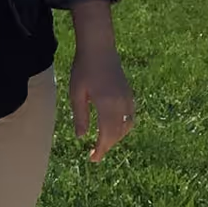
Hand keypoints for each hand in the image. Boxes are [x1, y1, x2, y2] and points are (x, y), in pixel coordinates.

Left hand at [68, 41, 134, 160]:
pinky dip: (123, 127)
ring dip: (116, 137)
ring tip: (102, 142)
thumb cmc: (84, 69)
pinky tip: (113, 128)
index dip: (101, 149)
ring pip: (127, 127)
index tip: (93, 158)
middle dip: (107, 146)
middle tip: (95, 154)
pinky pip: (131, 117)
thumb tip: (81, 137)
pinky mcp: (130, 94)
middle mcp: (122, 104)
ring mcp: (128, 98)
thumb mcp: (76, 94)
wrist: (99, 48)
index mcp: (107, 105)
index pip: (107, 135)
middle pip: (118, 134)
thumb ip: (80, 116)